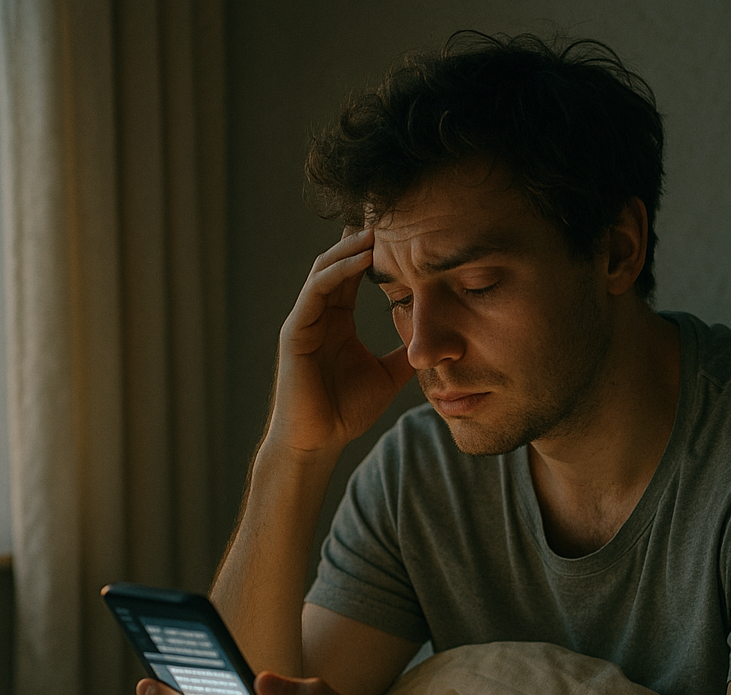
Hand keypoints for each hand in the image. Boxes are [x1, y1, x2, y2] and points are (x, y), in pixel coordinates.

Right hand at [269, 227, 414, 458]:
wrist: (319, 442)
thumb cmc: (346, 412)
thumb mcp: (388, 376)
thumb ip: (405, 353)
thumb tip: (436, 340)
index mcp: (338, 321)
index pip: (356, 276)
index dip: (376, 253)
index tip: (405, 231)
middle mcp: (319, 315)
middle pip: (339, 263)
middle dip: (362, 239)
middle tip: (390, 215)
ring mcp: (304, 321)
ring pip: (324, 270)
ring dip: (349, 249)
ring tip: (376, 230)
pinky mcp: (294, 332)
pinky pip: (314, 292)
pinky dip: (336, 273)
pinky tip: (358, 260)